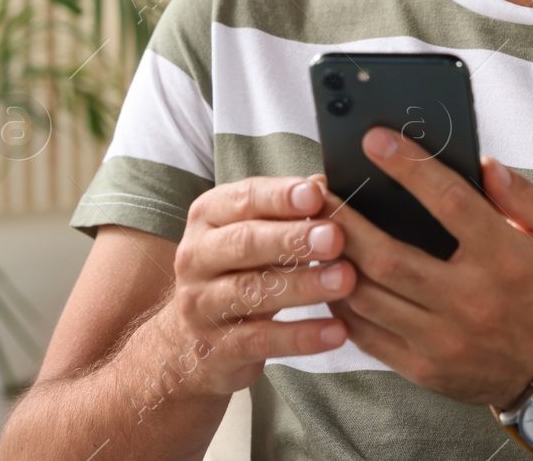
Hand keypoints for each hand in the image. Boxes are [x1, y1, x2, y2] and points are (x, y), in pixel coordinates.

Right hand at [152, 176, 358, 396]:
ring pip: (252, 292)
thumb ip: (284, 211)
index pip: (242, 199)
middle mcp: (197, 257)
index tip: (316, 195)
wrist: (187, 345)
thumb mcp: (251, 236)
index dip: (279, 197)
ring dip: (303, 286)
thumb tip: (323, 184)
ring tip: (345, 280)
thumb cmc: (233, 274)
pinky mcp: (216, 348)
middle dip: (292, 239)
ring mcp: (201, 305)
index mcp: (207, 218)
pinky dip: (302, 337)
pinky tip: (337, 331)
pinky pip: (262, 341)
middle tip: (335, 238)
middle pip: (244, 243)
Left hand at [319, 126, 532, 408]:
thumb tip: (483, 165)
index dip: (408, 166)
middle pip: (388, 255)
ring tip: (315, 230)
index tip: (375, 140)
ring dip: (334, 261)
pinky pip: (366, 334)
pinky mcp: (424, 367)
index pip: (449, 202)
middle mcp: (471, 300)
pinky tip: (329, 275)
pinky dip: (341, 302)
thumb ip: (524, 194)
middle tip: (321, 191)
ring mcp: (444, 339)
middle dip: (345, 220)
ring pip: (368, 296)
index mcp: (505, 258)